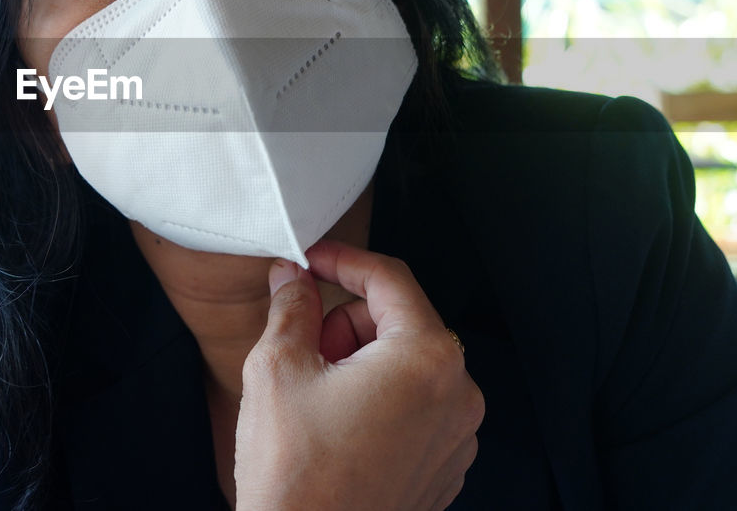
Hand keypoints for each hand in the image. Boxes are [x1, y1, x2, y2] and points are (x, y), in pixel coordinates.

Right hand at [234, 240, 483, 510]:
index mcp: (427, 359)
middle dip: (347, 324)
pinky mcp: (444, 468)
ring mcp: (456, 437)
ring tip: (315, 396)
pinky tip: (335, 425)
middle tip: (303, 348)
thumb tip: (292, 277)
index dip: (343, 260)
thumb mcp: (278, 368)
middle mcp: (458, 395)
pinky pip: (415, 408)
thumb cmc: (296, 476)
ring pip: (407, 365)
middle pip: (401, 322)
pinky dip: (378, 400)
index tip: (311, 260)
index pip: (390, 279)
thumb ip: (291, 307)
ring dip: (361, 363)